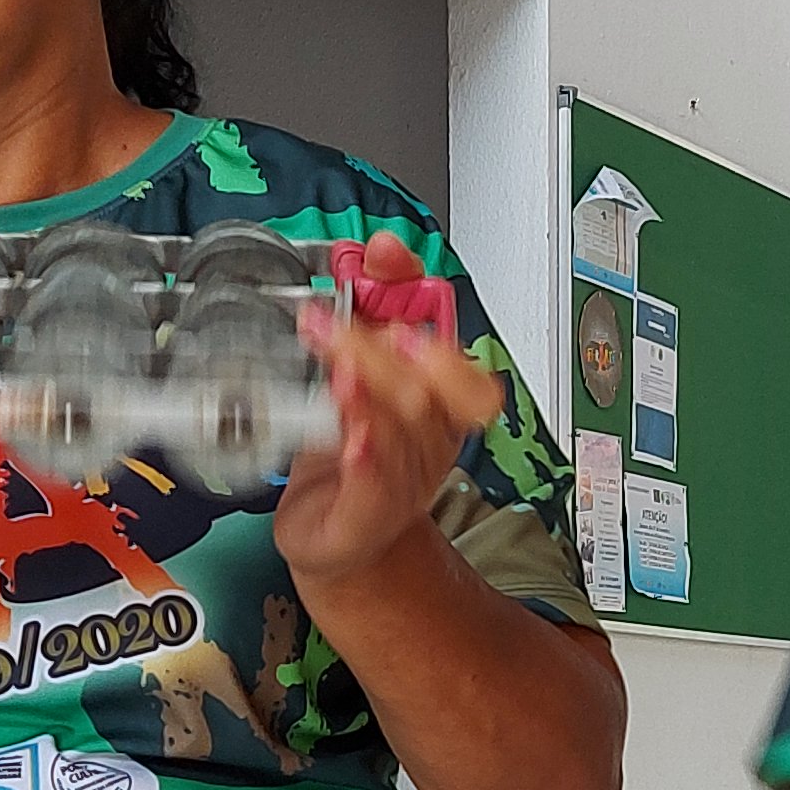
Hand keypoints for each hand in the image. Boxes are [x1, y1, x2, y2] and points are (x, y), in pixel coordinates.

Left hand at [273, 233, 505, 585]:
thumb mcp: (359, 374)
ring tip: (340, 369)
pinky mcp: (370, 517)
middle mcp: (431, 437)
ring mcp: (405, 479)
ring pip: (403, 430)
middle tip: (335, 322)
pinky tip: (355, 440)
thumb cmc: (351, 455)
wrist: (339, 535)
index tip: (386, 256)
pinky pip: (377, 489)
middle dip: (381, 345)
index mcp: (441, 399)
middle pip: (427, 385)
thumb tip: (372, 254)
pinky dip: (369, 460)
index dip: (424, 293)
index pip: (454, 340)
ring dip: (370, 392)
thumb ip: (369, 315)